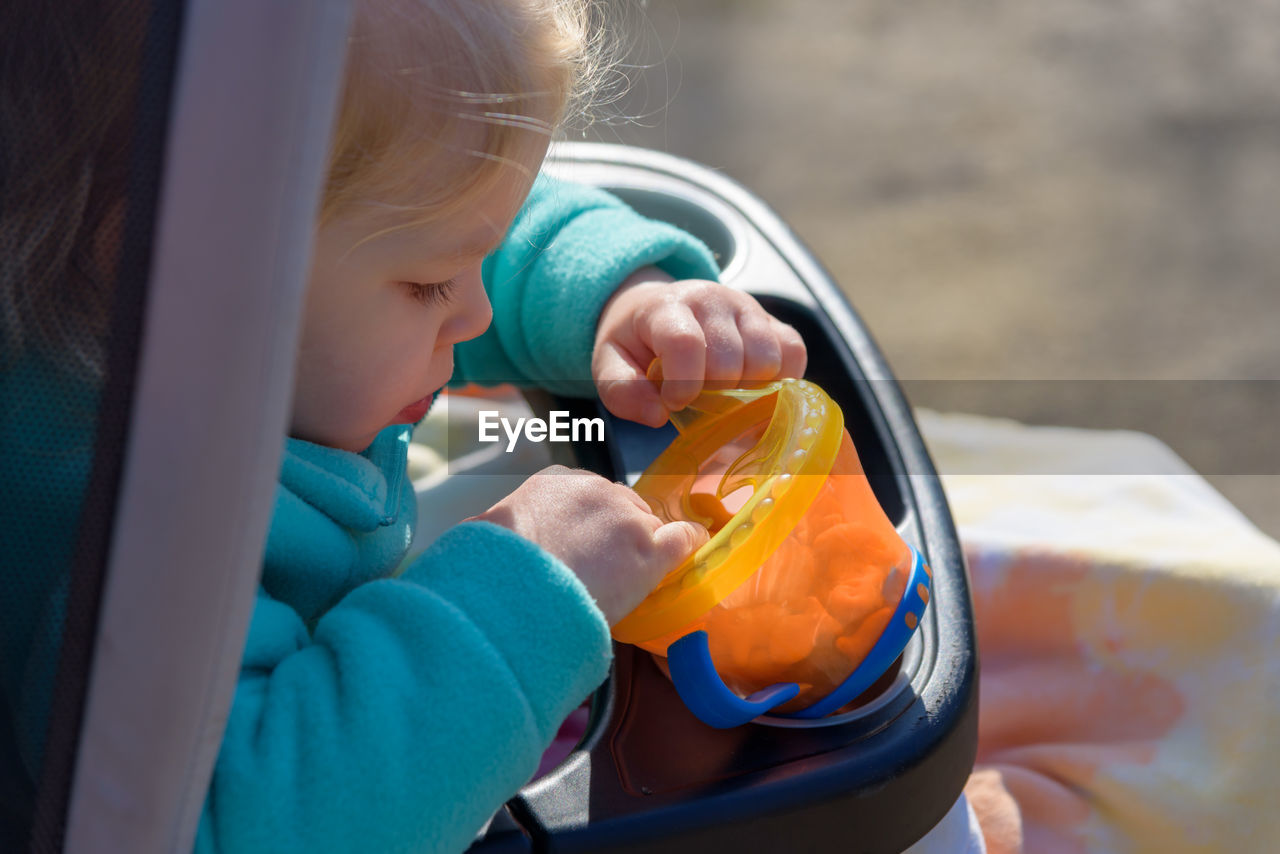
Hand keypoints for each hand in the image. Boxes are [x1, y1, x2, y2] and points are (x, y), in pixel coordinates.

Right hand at [469, 466, 706, 624]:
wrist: (513, 599)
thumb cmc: (492, 571)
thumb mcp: (484, 532)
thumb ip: (494, 525)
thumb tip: (472, 529)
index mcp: (555, 481)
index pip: (588, 493)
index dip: (591, 521)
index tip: (586, 541)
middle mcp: (595, 489)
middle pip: (622, 506)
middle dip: (617, 532)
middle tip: (605, 566)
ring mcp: (626, 518)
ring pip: (648, 525)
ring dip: (642, 547)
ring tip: (627, 577)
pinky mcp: (649, 551)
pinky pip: (682, 538)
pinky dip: (688, 542)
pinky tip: (693, 546)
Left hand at [593, 269, 806, 426]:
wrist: (657, 306)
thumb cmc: (636, 342)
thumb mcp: (610, 365)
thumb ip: (622, 392)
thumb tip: (659, 415)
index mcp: (667, 307)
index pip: (685, 342)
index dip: (684, 383)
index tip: (675, 403)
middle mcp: (713, 299)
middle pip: (730, 360)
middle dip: (713, 393)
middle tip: (698, 398)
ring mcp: (748, 307)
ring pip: (767, 359)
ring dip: (748, 390)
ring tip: (724, 392)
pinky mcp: (772, 320)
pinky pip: (794, 353)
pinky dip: (781, 380)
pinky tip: (754, 388)